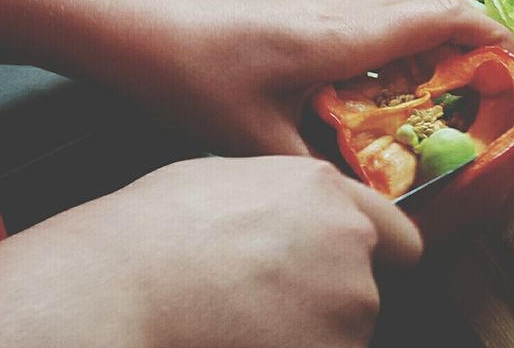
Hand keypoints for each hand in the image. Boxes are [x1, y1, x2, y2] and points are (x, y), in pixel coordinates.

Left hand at [0, 0, 512, 155]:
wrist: (134, 29)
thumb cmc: (193, 77)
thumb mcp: (259, 142)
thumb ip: (320, 175)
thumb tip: (367, 207)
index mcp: (345, 35)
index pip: (446, 16)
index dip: (494, 38)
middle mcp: (343, 7)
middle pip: (437, 1)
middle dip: (479, 38)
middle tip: (495, 87)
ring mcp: (321, 1)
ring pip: (406, 4)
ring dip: (441, 37)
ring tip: (453, 90)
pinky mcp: (302, 8)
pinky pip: (375, 16)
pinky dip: (404, 40)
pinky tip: (386, 87)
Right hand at [0, 156, 420, 347]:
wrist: (115, 290)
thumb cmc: (147, 237)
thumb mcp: (220, 181)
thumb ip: (282, 198)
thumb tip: (294, 217)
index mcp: (322, 189)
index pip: (397, 233)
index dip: (373, 258)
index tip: (344, 273)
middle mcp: (349, 241)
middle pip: (367, 287)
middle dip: (329, 299)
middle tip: (263, 304)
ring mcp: (346, 303)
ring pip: (344, 331)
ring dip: (308, 333)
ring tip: (239, 323)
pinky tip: (240, 339)